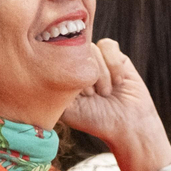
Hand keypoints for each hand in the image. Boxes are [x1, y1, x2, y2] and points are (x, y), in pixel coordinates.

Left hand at [62, 38, 170, 170]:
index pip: (57, 58)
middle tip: (93, 95)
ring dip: (101, 73)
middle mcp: (78, 65)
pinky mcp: (115, 56)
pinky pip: (109, 45)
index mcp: (63, 75)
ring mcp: (97, 59)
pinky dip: (114, 64)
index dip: (69, 74)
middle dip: (87, 75)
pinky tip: (118, 81)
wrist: (127, 125)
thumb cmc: (95, 120)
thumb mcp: (67, 110)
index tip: (80, 96)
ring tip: (106, 93)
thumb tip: (43, 69)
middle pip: (75, 51)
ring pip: (92, 49)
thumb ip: (52, 90)